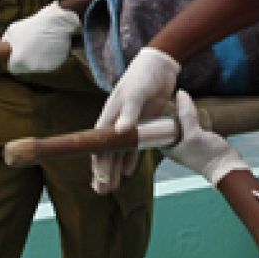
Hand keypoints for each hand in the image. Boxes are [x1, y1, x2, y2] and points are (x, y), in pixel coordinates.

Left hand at [2, 1, 79, 73]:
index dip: (12, 61)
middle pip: (24, 69)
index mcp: (18, 61)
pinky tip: (48, 47)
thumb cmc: (32, 26)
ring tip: (39, 45)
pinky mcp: (55, 66)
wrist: (56, 23)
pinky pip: (47, 65)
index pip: (12, 68)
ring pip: (36, 67)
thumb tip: (2, 52)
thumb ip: (4, 44)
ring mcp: (44, 68)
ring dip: (36, 59)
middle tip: (29, 47)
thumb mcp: (11, 31)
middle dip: (24, 60)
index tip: (16, 54)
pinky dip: (47, 58)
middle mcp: (31, 67)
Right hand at [91, 47, 180, 193]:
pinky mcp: (143, 124)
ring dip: (115, 170)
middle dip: (104, 172)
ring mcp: (130, 125)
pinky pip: (134, 146)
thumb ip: (129, 112)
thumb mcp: (136, 93)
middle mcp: (117, 123)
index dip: (99, 163)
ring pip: (119, 153)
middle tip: (102, 192)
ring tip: (111, 188)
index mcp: (110, 116)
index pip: (100, 145)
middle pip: (107, 153)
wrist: (159, 65)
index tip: (99, 179)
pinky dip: (131, 159)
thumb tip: (119, 132)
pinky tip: (128, 172)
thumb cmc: (143, 77)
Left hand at [163, 90, 246, 186]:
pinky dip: (194, 117)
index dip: (157, 115)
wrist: (227, 166)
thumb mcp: (194, 133)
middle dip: (171, 111)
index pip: (156, 128)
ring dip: (184, 113)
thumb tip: (181, 93)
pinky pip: (193, 124)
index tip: (158, 101)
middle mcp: (175, 145)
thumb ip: (186, 114)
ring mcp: (187, 142)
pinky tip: (195, 108)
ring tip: (183, 100)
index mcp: (168, 147)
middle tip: (171, 97)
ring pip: (182, 123)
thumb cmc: (208, 156)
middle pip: (169, 123)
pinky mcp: (199, 139)